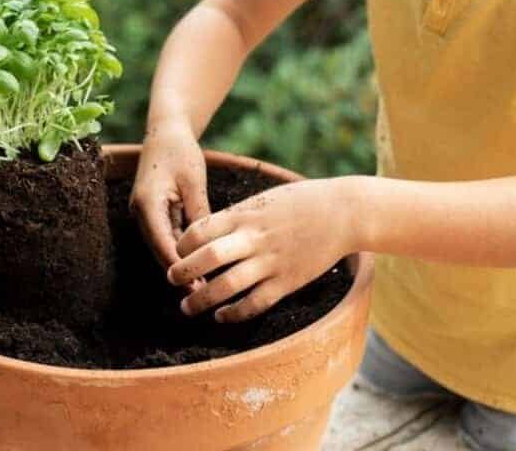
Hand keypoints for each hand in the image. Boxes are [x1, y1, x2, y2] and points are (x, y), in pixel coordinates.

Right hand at [129, 120, 209, 276]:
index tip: (196, 284)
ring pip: (163, 245)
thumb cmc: (180, 151)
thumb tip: (208, 245)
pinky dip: (180, 249)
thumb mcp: (193, 180)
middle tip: (201, 294)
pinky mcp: (154, 212)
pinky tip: (198, 262)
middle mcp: (140, 212)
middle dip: (179, 271)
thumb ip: (199, 212)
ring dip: (180, 263)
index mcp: (147, 203)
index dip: (179, 266)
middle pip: (159, 249)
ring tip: (202, 285)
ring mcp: (145, 213)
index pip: (162, 243)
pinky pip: (167, 235)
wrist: (165, 130)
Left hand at [167, 177, 357, 322]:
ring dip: (202, 300)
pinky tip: (222, 316)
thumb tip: (209, 230)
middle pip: (208, 258)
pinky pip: (254, 303)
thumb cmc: (302, 201)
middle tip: (172, 280)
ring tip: (187, 307)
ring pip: (227, 286)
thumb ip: (238, 215)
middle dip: (183, 272)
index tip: (177, 252)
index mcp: (246, 214)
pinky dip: (234, 313)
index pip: (200, 230)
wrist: (343, 212)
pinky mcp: (287, 281)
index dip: (182, 244)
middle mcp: (255, 238)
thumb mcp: (265, 199)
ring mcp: (272, 262)